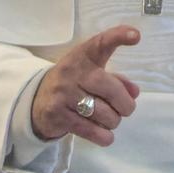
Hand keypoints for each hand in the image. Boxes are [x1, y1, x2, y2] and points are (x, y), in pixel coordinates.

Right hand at [31, 25, 140, 146]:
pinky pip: (90, 130)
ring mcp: (63, 93)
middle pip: (111, 89)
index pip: (101, 43)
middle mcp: (73, 71)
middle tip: (126, 109)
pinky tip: (106, 135)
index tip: (136, 36)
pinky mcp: (58, 115)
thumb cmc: (74, 83)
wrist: (37, 101)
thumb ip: (116, 80)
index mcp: (84, 55)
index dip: (119, 37)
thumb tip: (134, 92)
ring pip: (104, 114)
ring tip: (110, 119)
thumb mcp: (92, 74)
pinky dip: (104, 136)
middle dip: (125, 104)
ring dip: (114, 121)